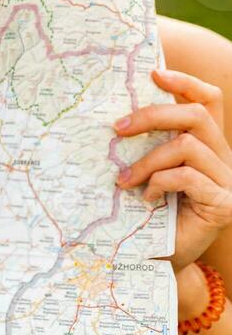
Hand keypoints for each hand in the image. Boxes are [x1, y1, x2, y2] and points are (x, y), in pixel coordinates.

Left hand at [116, 68, 231, 271]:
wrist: (159, 260)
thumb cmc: (147, 214)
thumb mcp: (144, 171)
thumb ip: (144, 145)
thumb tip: (114, 116)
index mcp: (206, 145)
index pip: (209, 100)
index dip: (185, 82)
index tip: (152, 73)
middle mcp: (223, 158)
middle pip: (196, 116)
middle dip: (152, 115)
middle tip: (116, 129)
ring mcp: (227, 181)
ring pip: (187, 146)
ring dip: (147, 160)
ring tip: (123, 180)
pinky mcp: (223, 204)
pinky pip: (189, 176)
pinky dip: (160, 182)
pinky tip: (145, 198)